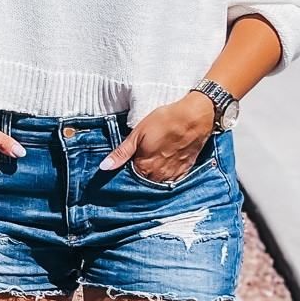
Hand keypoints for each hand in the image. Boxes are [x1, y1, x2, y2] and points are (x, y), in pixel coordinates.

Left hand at [101, 92, 215, 183]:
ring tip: (152, 162)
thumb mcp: (138, 133)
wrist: (195, 118)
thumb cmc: (165, 121)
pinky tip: (164, 164)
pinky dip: (165, 176)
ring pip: (157, 182)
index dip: (125, 171)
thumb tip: (104, 167)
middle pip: (143, 182)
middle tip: (139, 160)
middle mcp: (158, 176)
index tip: (124, 163)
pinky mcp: (184, 171)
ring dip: (151, 176)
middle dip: (138, 175)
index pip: (129, 177)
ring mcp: (172, 175)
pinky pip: (171, 180)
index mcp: (144, 167)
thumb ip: (122, 152)